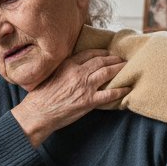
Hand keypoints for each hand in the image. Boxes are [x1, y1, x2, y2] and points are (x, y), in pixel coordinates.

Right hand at [11, 49, 128, 145]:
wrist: (38, 113)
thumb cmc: (41, 96)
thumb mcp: (50, 74)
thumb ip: (64, 68)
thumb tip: (74, 67)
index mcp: (68, 64)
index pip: (89, 53)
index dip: (101, 52)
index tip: (107, 53)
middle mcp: (78, 72)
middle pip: (101, 61)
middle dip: (114, 59)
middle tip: (122, 59)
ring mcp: (85, 86)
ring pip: (107, 72)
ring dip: (119, 69)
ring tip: (127, 67)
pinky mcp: (89, 101)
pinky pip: (109, 94)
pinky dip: (120, 90)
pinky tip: (127, 88)